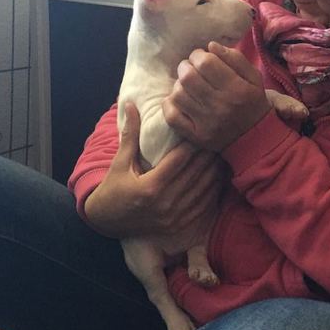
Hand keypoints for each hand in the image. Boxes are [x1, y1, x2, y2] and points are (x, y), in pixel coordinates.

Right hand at [84, 103, 223, 248]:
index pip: (180, 159)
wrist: (108, 221)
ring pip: (203, 190)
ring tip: (222, 155)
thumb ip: (130, 134)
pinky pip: (203, 207)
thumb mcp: (120, 161)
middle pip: (195, 173)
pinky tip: (219, 177)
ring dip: (215, 172)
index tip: (202, 130)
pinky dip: (213, 191)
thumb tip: (131, 104)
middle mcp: (164, 203)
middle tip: (218, 138)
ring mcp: (173, 217)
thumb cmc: (113, 187)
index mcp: (150, 186)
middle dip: (208, 155)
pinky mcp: (179, 225)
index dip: (193, 143)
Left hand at [163, 42, 271, 150]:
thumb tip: (210, 46)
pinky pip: (172, 116)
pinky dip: (170, 104)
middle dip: (186, 66)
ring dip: (179, 85)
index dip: (198, 55)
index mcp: (236, 89)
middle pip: (188, 77)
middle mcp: (221, 106)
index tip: (201, 57)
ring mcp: (207, 123)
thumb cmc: (252, 102)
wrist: (255, 138)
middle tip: (192, 69)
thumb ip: (235, 58)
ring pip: (178, 94)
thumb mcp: (253, 77)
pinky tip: (179, 100)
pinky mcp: (196, 136)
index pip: (206, 63)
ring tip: (188, 85)